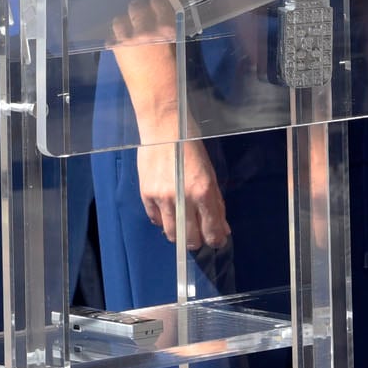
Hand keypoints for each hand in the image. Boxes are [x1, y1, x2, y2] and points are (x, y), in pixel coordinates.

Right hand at [138, 137, 232, 251]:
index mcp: (203, 191)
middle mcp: (182, 198)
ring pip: (171, 234)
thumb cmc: (191, 147)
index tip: (216, 240)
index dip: (216, 240)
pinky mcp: (145, 194)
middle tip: (198, 235)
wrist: (163, 127)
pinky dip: (162, 220)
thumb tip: (222, 229)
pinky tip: (167, 211)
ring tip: (182, 226)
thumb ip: (216, 204)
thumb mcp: (210, 174)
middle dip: (197, 241)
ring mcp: (162, 197)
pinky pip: (155, 219)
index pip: (211, 231)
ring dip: (179, 235)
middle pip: (190, 238)